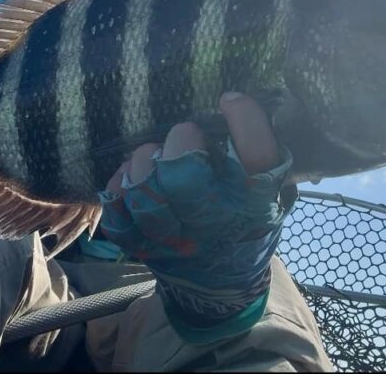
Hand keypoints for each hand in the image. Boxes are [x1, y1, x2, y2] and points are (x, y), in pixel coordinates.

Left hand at [99, 92, 294, 334]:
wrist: (221, 287)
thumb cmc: (244, 222)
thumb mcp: (269, 195)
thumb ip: (257, 157)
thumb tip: (235, 102)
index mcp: (255, 203)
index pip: (257, 158)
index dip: (245, 120)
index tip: (229, 99)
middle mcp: (216, 222)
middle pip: (184, 175)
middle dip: (180, 141)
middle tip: (185, 134)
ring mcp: (175, 239)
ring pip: (145, 191)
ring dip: (143, 163)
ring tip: (153, 156)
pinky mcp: (142, 247)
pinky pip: (117, 213)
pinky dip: (118, 188)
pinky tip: (129, 178)